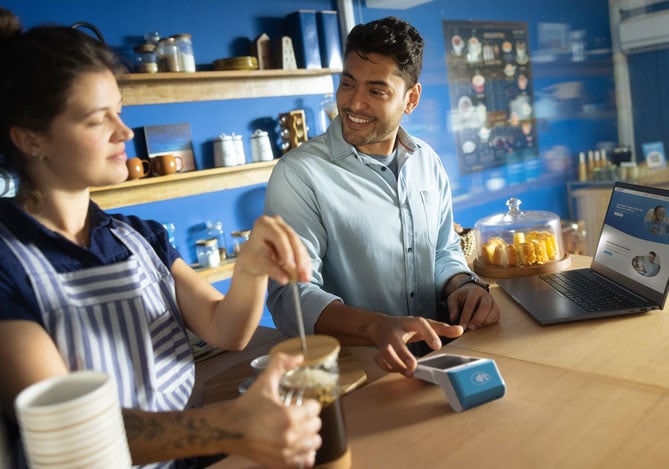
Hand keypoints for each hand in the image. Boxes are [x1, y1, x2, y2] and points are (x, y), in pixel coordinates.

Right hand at [226, 353, 321, 467]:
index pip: (315, 409)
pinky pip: (305, 461)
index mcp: (289, 416)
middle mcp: (290, 436)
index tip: (301, 404)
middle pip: (316, 425)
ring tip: (299, 429)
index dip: (308, 404)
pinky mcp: (281, 463)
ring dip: (309, 435)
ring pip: (314, 443)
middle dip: (309, 418)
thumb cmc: (246, 406)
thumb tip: (299, 357)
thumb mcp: (264, 382)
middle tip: (299, 415)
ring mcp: (287, 452)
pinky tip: (297, 444)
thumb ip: (281, 364)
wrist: (228, 429)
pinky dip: (304, 453)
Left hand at [235, 215, 311, 284]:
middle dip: (299, 258)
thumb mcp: (260, 264)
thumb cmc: (252, 258)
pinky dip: (304, 262)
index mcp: (264, 224)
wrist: (253, 258)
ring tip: (306, 277)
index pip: (278, 236)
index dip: (286, 250)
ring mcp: (286, 229)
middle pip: (292, 239)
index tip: (291, 266)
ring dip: (304, 262)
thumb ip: (272, 270)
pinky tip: (307, 274)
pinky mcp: (293, 239)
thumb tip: (284, 279)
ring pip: (299, 245)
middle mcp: (277, 223)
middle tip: (302, 274)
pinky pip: (301, 250)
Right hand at [369, 315, 463, 376]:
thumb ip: (442, 328)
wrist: (379, 325)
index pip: (420, 324)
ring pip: (385, 352)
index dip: (429, 334)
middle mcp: (396, 331)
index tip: (438, 346)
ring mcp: (385, 340)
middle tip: (414, 366)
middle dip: (404, 354)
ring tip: (408, 372)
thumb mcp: (424, 324)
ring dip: (395, 364)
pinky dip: (387, 367)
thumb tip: (461, 330)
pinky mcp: (378, 349)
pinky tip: (396, 370)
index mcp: (410, 323)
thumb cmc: (406, 326)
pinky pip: (379, 360)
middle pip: (397, 341)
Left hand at [446, 284, 499, 330]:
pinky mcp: (496, 309)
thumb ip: (453, 308)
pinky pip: (496, 316)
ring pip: (493, 312)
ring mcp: (493, 302)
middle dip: (477, 319)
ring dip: (485, 322)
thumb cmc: (462, 297)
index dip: (466, 316)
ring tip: (476, 328)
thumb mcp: (453, 299)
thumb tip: (453, 319)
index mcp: (474, 291)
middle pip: (485, 307)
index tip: (462, 326)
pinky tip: (482, 326)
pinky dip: (490, 322)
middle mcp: (485, 295)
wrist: (472, 292)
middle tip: (470, 328)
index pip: (470, 304)